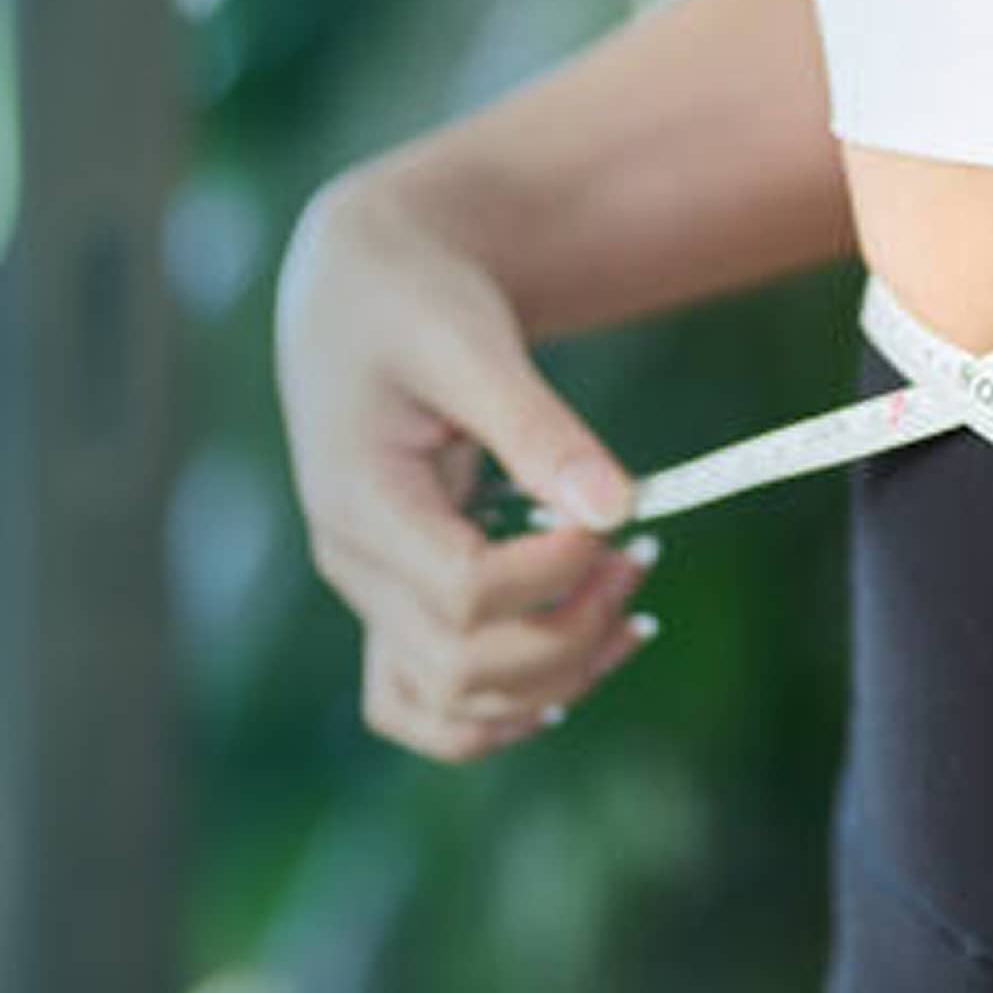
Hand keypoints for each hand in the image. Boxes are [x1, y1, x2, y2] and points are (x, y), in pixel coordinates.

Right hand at [275, 171, 659, 763]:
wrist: (362, 286)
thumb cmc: (413, 297)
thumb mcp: (471, 341)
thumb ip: (536, 427)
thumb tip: (617, 507)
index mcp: (358, 501)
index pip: (464, 594)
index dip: (555, 574)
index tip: (615, 518)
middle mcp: (352, 565)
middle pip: (464, 666)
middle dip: (571, 632)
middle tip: (640, 557)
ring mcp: (369, 592)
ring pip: (451, 705)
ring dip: (553, 678)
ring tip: (630, 616)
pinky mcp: (397, 598)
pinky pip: (432, 701)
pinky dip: (506, 705)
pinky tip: (576, 662)